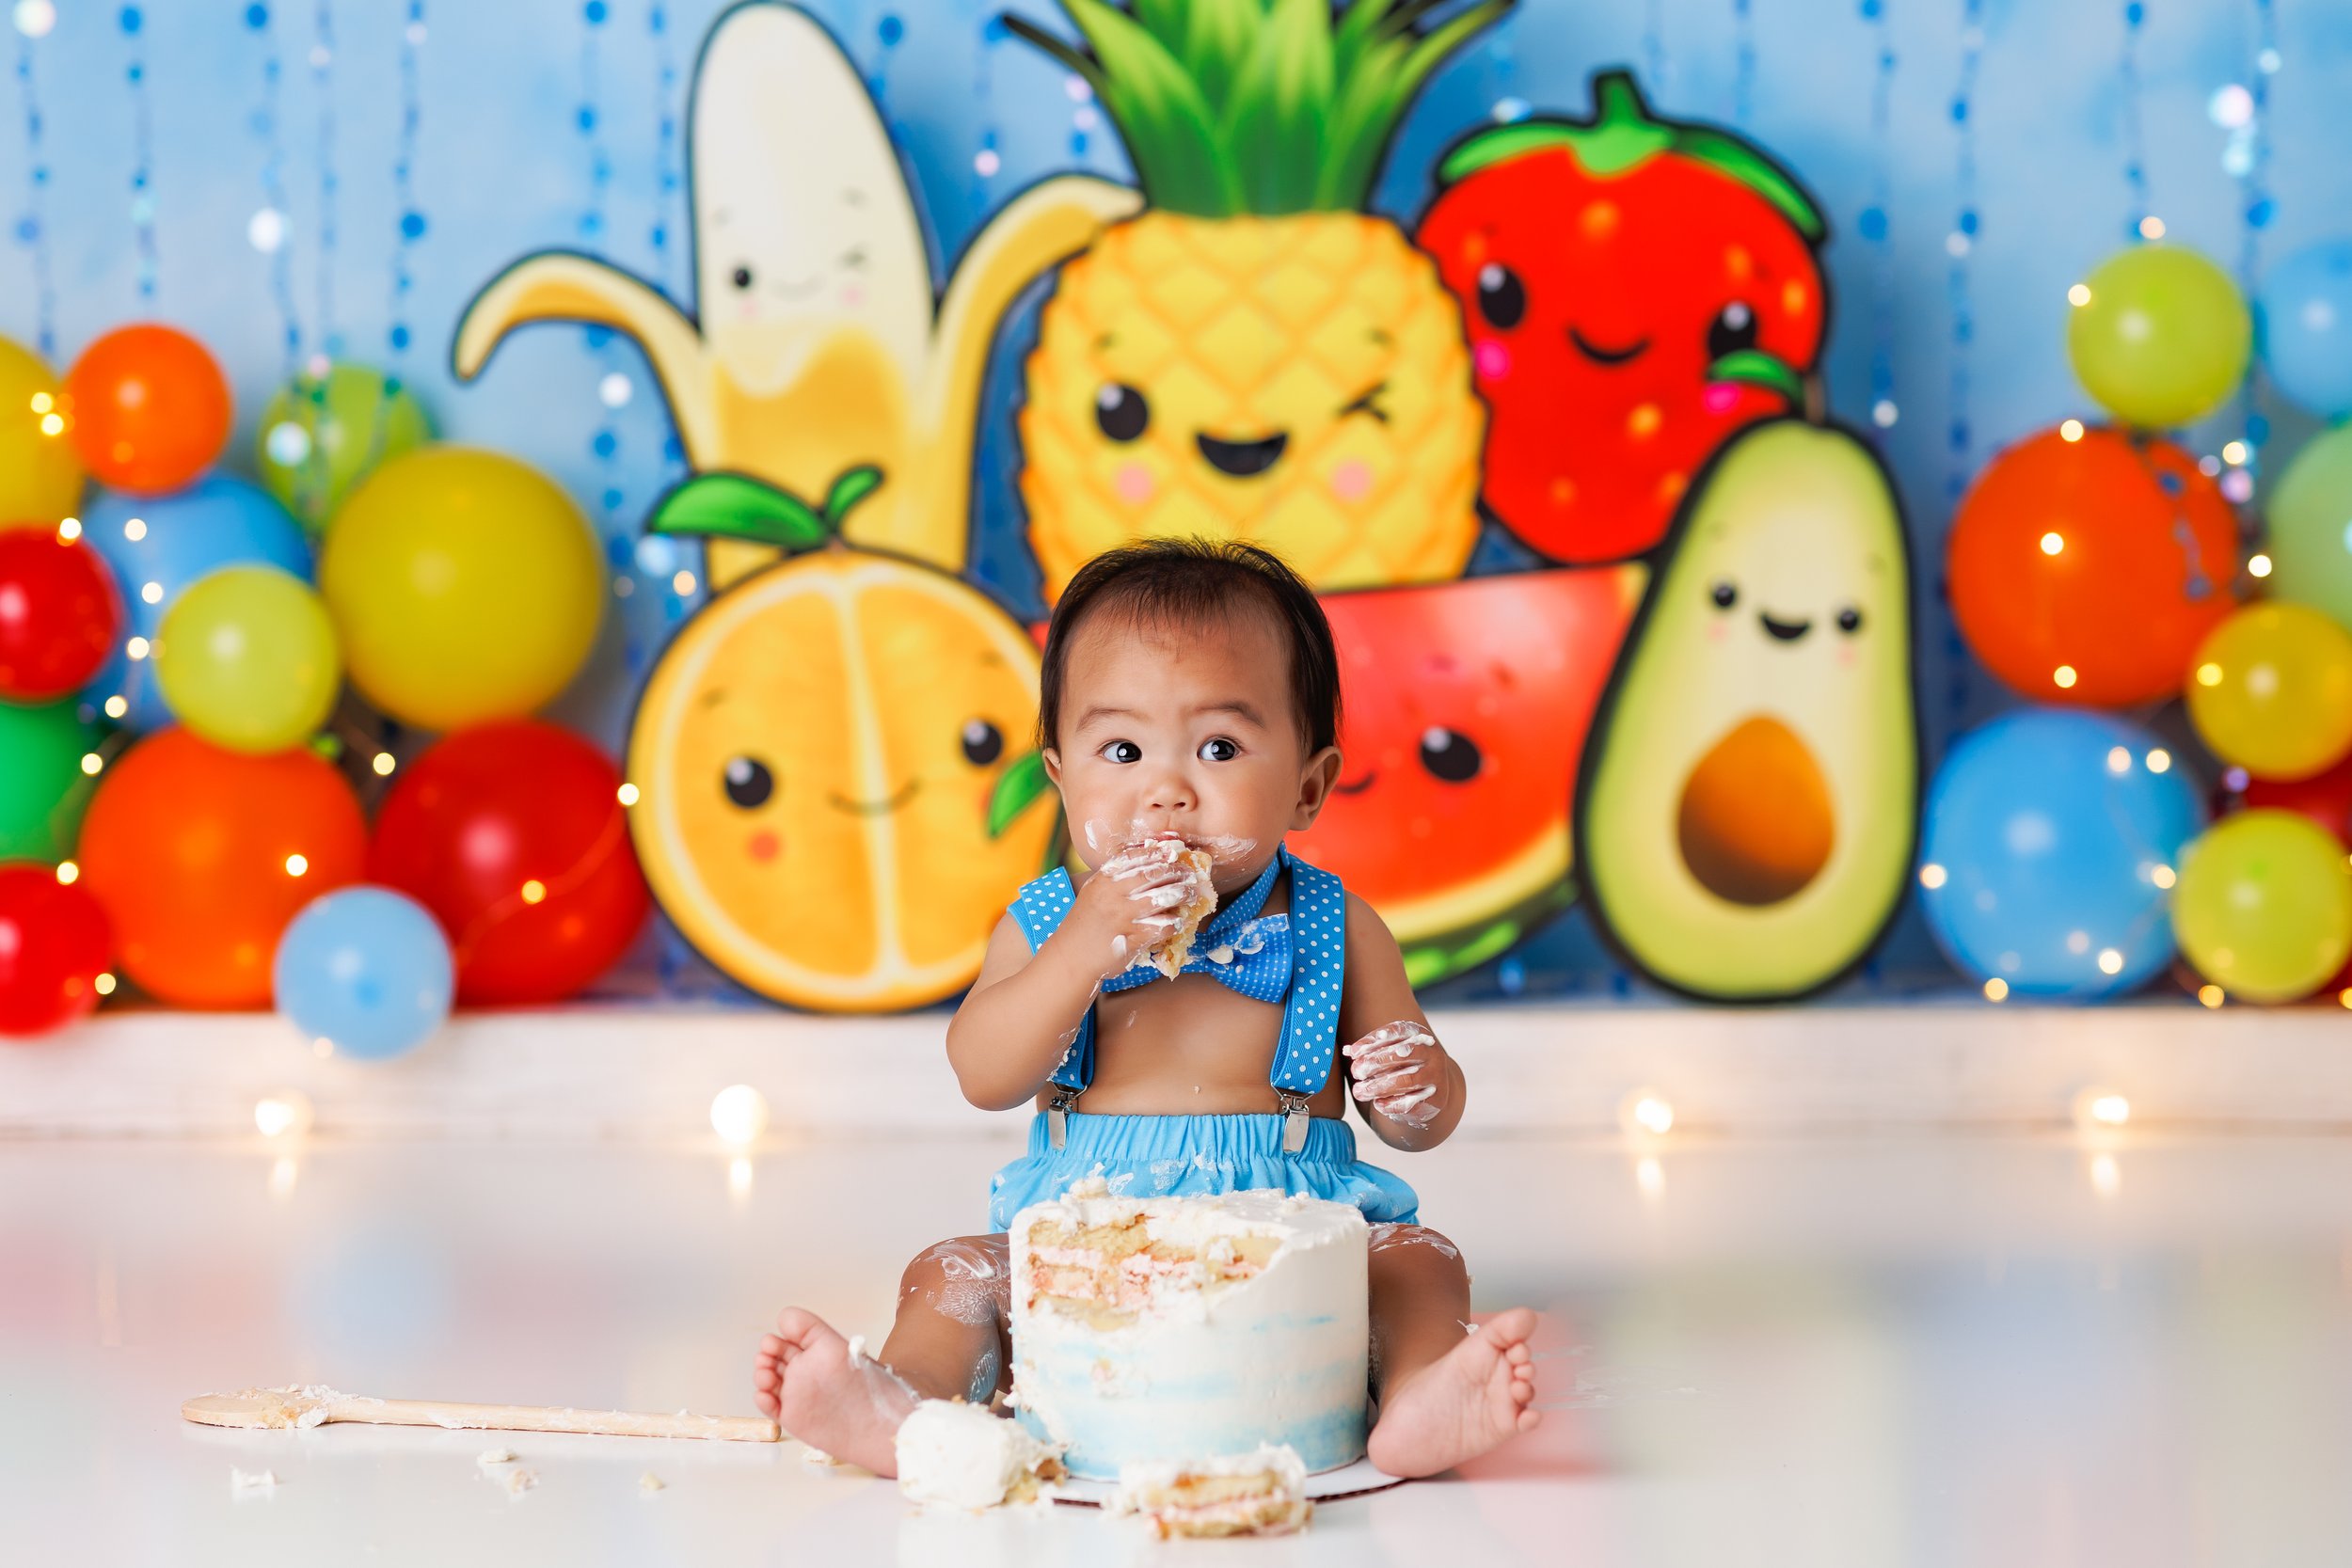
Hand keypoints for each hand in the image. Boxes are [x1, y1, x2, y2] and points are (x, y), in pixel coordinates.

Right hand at [1062, 839, 1206, 979]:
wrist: (1070, 957)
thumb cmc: (1085, 923)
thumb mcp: (1094, 893)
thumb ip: (1116, 878)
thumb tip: (1150, 862)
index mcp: (1104, 880)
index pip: (1134, 858)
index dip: (1157, 853)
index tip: (1173, 851)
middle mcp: (1113, 895)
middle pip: (1153, 875)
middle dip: (1176, 871)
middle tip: (1189, 873)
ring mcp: (1123, 917)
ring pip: (1162, 898)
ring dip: (1182, 894)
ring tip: (1191, 894)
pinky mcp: (1132, 939)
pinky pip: (1162, 926)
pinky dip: (1174, 922)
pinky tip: (1179, 921)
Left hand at [1342, 1020, 1446, 1127]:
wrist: (1429, 1093)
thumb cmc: (1401, 1068)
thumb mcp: (1387, 1055)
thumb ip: (1368, 1051)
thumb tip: (1347, 1051)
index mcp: (1419, 1036)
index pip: (1397, 1032)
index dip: (1374, 1041)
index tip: (1353, 1053)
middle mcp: (1431, 1054)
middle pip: (1403, 1054)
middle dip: (1376, 1062)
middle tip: (1356, 1072)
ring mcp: (1436, 1077)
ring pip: (1406, 1081)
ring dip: (1379, 1086)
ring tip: (1359, 1091)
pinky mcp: (1436, 1099)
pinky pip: (1413, 1103)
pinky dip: (1392, 1104)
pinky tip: (1377, 1105)